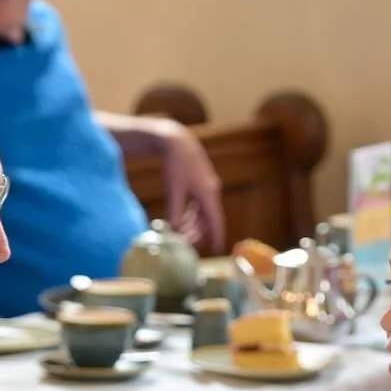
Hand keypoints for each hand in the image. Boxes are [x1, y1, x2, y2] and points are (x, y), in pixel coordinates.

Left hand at [154, 120, 224, 251]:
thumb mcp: (173, 190)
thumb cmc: (175, 164)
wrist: (176, 140)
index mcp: (208, 193)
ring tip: (182, 234)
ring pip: (204, 212)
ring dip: (195, 224)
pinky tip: (183, 219)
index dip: (217, 236)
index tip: (217, 250)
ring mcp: (207, 186)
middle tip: (186, 244)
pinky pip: (200, 204)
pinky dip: (193, 214)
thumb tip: (175, 230)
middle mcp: (211, 190)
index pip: (216, 221)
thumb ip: (175, 212)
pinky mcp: (201, 182)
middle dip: (199, 233)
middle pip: (209, 219)